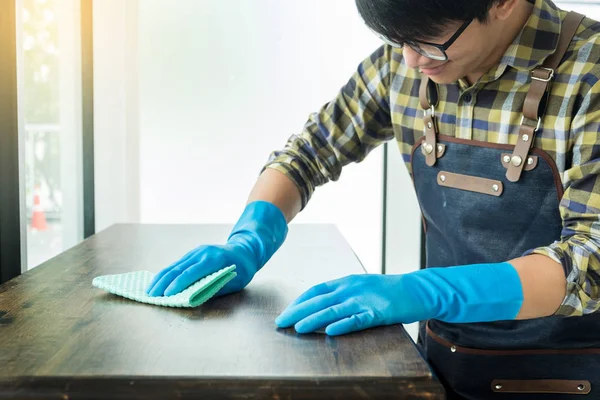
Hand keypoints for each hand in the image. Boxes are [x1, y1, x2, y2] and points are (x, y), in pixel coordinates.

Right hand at [146, 201, 287, 296]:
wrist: (245, 249)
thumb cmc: (243, 268)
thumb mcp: (234, 282)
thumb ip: (215, 288)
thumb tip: (195, 298)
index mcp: (215, 259)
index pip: (193, 272)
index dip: (179, 283)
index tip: (167, 294)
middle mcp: (202, 253)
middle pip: (178, 268)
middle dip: (163, 282)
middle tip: (152, 295)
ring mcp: (196, 252)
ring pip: (174, 265)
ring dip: (160, 278)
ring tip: (149, 291)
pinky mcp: (192, 254)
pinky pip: (177, 264)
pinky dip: (166, 274)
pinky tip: (157, 282)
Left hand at [275, 274, 430, 335]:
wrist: (418, 289)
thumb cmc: (389, 290)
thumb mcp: (362, 286)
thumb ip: (344, 293)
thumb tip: (323, 304)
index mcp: (347, 281)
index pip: (317, 290)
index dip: (300, 301)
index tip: (286, 312)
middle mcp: (352, 288)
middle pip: (320, 300)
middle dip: (298, 311)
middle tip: (281, 322)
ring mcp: (365, 300)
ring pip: (334, 310)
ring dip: (313, 319)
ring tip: (297, 328)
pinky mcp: (378, 312)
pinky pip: (358, 320)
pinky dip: (343, 325)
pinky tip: (330, 331)